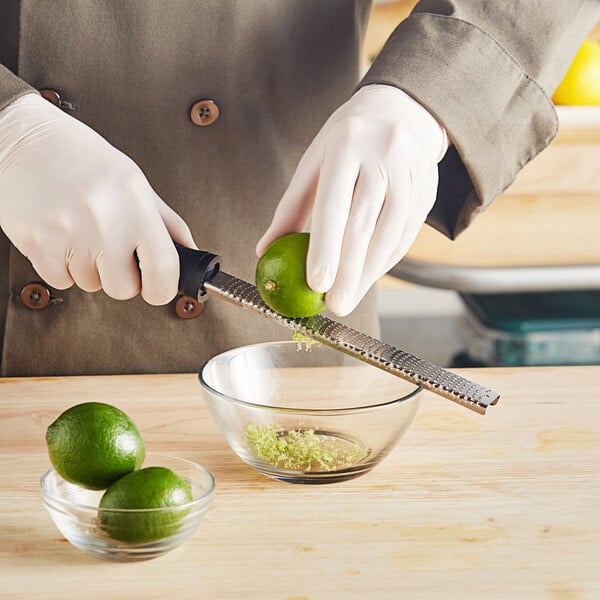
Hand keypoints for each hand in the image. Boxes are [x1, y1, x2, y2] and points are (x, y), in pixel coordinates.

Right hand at [0, 93, 195, 304]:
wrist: (23, 140)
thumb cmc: (82, 158)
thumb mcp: (135, 182)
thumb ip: (167, 223)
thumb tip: (191, 253)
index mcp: (136, 205)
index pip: (163, 269)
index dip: (163, 288)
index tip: (157, 287)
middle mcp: (104, 221)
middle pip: (124, 289)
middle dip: (121, 277)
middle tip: (111, 250)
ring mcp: (68, 234)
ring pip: (91, 285)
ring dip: (89, 268)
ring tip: (81, 232)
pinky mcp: (36, 243)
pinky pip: (61, 280)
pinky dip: (62, 266)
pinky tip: (62, 237)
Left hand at [257, 84, 447, 315]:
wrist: (402, 111)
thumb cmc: (347, 142)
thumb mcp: (314, 162)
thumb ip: (291, 207)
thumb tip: (265, 250)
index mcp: (346, 144)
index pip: (333, 203)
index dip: (325, 248)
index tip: (317, 284)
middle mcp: (382, 155)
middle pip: (364, 223)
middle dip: (349, 271)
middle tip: (336, 305)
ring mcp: (410, 171)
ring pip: (391, 232)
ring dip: (370, 272)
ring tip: (351, 297)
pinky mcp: (428, 188)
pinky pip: (407, 233)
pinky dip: (388, 260)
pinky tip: (371, 276)